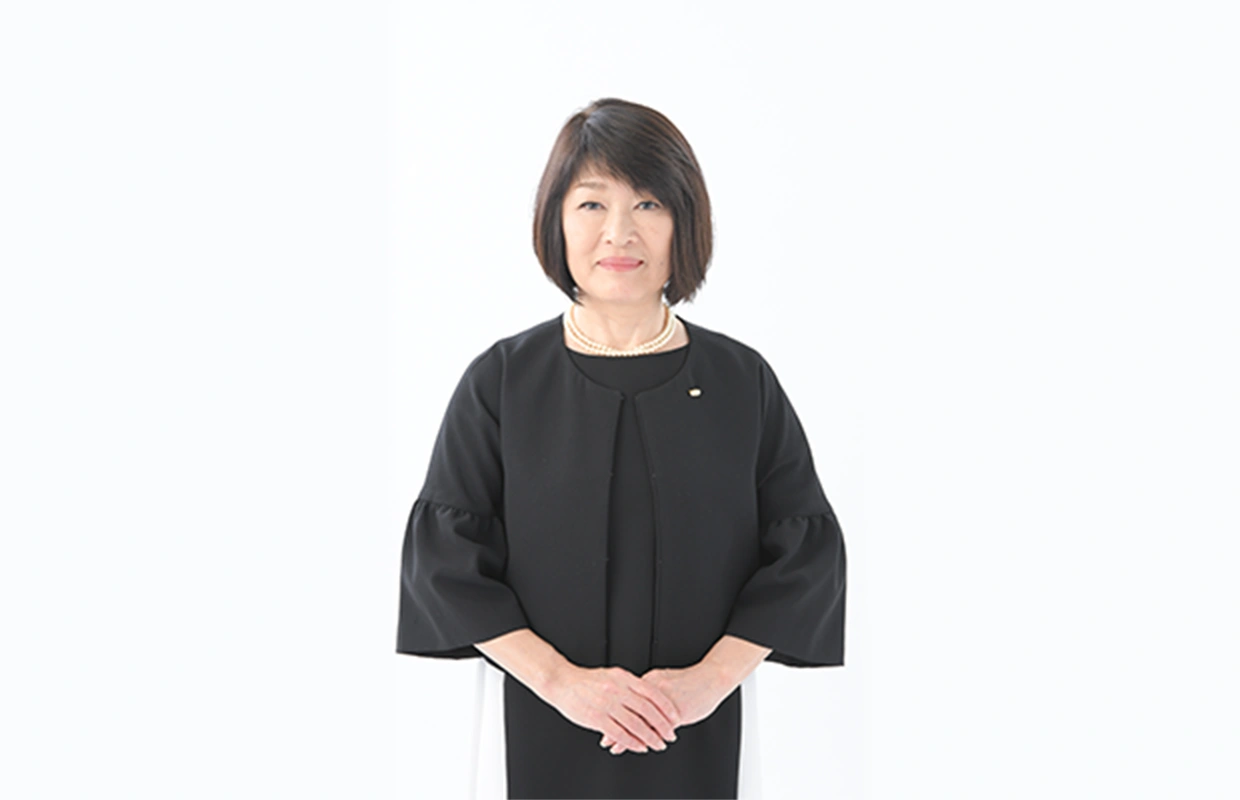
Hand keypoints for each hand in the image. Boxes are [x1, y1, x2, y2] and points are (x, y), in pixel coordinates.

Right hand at [544, 664, 682, 754]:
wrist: (562, 682)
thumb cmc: (586, 680)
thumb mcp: (612, 675)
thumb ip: (630, 684)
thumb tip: (649, 694)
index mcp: (623, 678)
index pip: (652, 693)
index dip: (666, 707)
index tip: (675, 717)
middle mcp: (617, 689)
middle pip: (647, 710)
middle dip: (662, 725)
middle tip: (670, 735)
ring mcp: (606, 704)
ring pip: (635, 723)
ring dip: (650, 736)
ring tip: (658, 744)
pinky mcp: (596, 717)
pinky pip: (619, 733)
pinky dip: (632, 742)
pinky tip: (640, 747)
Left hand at [599, 664, 729, 753]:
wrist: (712, 678)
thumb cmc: (690, 681)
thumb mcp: (665, 680)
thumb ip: (649, 690)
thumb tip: (634, 699)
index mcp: (649, 680)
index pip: (626, 698)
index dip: (613, 711)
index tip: (601, 720)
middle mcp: (654, 689)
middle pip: (630, 710)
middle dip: (616, 726)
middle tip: (605, 739)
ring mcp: (665, 701)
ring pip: (642, 721)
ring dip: (629, 735)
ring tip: (617, 746)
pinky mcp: (678, 711)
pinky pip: (659, 728)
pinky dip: (648, 738)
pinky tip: (643, 746)